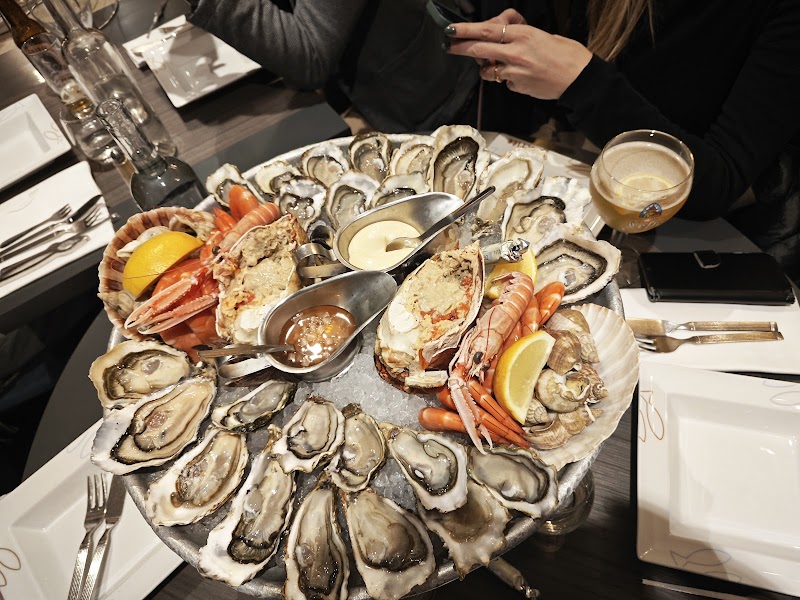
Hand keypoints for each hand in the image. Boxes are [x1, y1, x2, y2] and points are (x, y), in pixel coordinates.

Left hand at [446, 13, 591, 99]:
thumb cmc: (566, 53)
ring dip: (486, 67)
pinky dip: (506, 78)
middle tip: (449, 46)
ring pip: (488, 70)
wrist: (578, 79)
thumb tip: (499, 28)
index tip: (451, 30)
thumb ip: (517, 31)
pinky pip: (504, 81)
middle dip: (460, 47)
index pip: (486, 31)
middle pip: (478, 50)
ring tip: (496, 64)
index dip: (466, 30)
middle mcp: (515, 53)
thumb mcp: (541, 33)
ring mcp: (514, 72)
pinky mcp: (517, 87)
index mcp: (522, 35)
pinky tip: (520, 75)